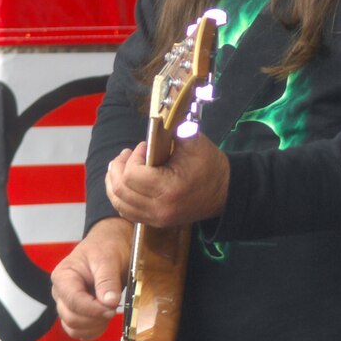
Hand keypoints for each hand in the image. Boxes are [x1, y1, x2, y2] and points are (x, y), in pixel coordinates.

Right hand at [50, 218, 133, 340]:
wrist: (109, 245)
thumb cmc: (106, 247)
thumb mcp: (109, 258)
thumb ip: (107, 280)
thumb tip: (109, 302)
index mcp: (63, 277)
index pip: (73, 301)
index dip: (93, 309)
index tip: (112, 307)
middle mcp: (60, 292)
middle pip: (71, 318)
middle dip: (95, 319)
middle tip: (114, 309)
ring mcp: (66, 304)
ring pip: (73, 328)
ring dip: (94, 327)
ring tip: (109, 312)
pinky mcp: (76, 312)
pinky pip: (78, 331)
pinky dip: (92, 331)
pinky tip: (104, 320)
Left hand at [105, 135, 230, 228]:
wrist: (226, 192)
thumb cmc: (210, 165)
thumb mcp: (195, 143)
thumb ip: (175, 129)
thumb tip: (158, 118)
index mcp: (169, 188)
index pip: (132, 175)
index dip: (133, 158)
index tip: (144, 147)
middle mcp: (159, 208)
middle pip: (121, 190)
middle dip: (119, 168)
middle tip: (126, 155)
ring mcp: (156, 218)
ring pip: (120, 203)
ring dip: (114, 183)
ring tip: (119, 167)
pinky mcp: (156, 222)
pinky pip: (127, 212)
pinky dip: (120, 197)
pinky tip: (122, 184)